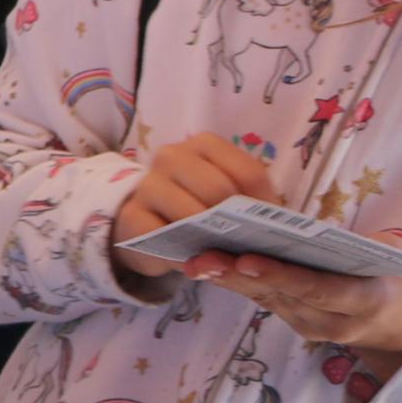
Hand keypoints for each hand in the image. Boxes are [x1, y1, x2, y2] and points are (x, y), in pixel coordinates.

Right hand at [109, 131, 275, 293]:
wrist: (146, 225)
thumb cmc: (197, 207)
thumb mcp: (228, 199)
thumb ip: (250, 204)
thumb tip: (269, 227)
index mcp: (203, 145)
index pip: (248, 172)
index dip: (264, 206)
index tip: (265, 227)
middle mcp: (171, 155)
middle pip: (220, 190)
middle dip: (235, 222)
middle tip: (240, 242)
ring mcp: (148, 184)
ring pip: (193, 214)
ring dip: (211, 239)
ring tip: (218, 251)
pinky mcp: (132, 216)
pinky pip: (169, 238)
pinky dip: (187, 254)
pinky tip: (193, 257)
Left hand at [184, 248, 401, 355]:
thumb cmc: (398, 272)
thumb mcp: (392, 252)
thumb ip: (354, 243)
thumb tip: (300, 227)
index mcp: (367, 300)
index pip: (319, 289)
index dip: (281, 276)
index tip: (247, 260)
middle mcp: (337, 323)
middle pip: (283, 296)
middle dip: (239, 276)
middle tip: (202, 257)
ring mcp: (314, 328)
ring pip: (267, 300)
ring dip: (228, 280)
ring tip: (194, 259)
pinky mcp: (298, 324)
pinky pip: (265, 301)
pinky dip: (236, 282)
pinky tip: (208, 264)